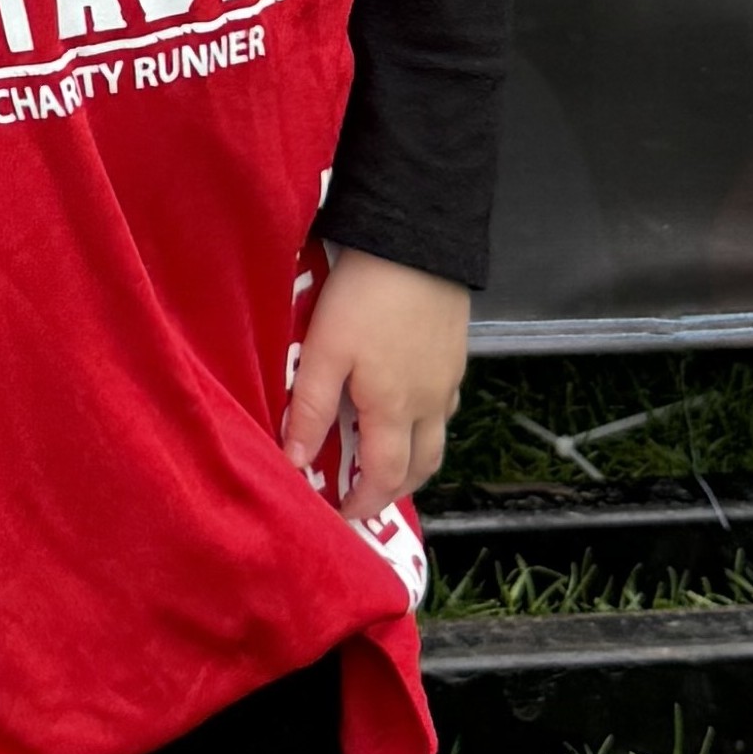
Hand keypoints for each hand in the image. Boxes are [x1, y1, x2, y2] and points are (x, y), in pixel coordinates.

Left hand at [282, 248, 472, 522]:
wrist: (418, 239)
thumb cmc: (365, 295)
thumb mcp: (324, 349)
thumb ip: (309, 408)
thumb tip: (296, 463)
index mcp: (395, 409)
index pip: (385, 478)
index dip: (365, 503)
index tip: (343, 514)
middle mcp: (431, 402)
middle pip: (422, 467)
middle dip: (393, 490)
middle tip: (363, 493)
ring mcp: (448, 377)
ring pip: (438, 437)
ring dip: (413, 458)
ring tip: (381, 454)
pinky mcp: (456, 351)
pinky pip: (445, 404)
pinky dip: (426, 422)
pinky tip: (404, 402)